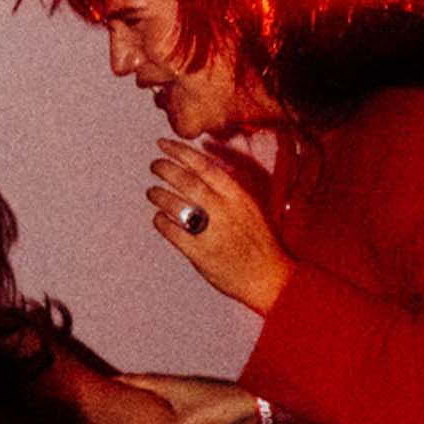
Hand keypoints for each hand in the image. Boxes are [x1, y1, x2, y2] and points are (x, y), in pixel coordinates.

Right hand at [115, 375, 272, 423]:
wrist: (256, 406)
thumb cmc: (223, 407)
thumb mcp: (191, 422)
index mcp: (171, 385)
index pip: (138, 380)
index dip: (121, 382)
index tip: (101, 383)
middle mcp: (178, 388)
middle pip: (148, 385)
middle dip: (131, 389)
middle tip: (112, 397)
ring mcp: (190, 396)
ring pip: (162, 395)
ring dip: (148, 399)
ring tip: (132, 409)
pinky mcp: (202, 408)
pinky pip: (175, 408)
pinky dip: (165, 413)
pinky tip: (164, 423)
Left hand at [149, 143, 288, 314]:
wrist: (271, 279)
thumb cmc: (262, 244)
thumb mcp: (252, 209)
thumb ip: (228, 190)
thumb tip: (201, 170)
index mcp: (239, 197)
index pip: (204, 166)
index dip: (180, 152)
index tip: (164, 144)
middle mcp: (225, 211)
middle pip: (186, 181)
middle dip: (165, 168)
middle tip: (154, 165)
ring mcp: (211, 232)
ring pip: (175, 205)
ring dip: (159, 195)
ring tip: (152, 191)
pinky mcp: (200, 253)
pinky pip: (172, 232)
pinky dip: (161, 222)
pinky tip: (159, 218)